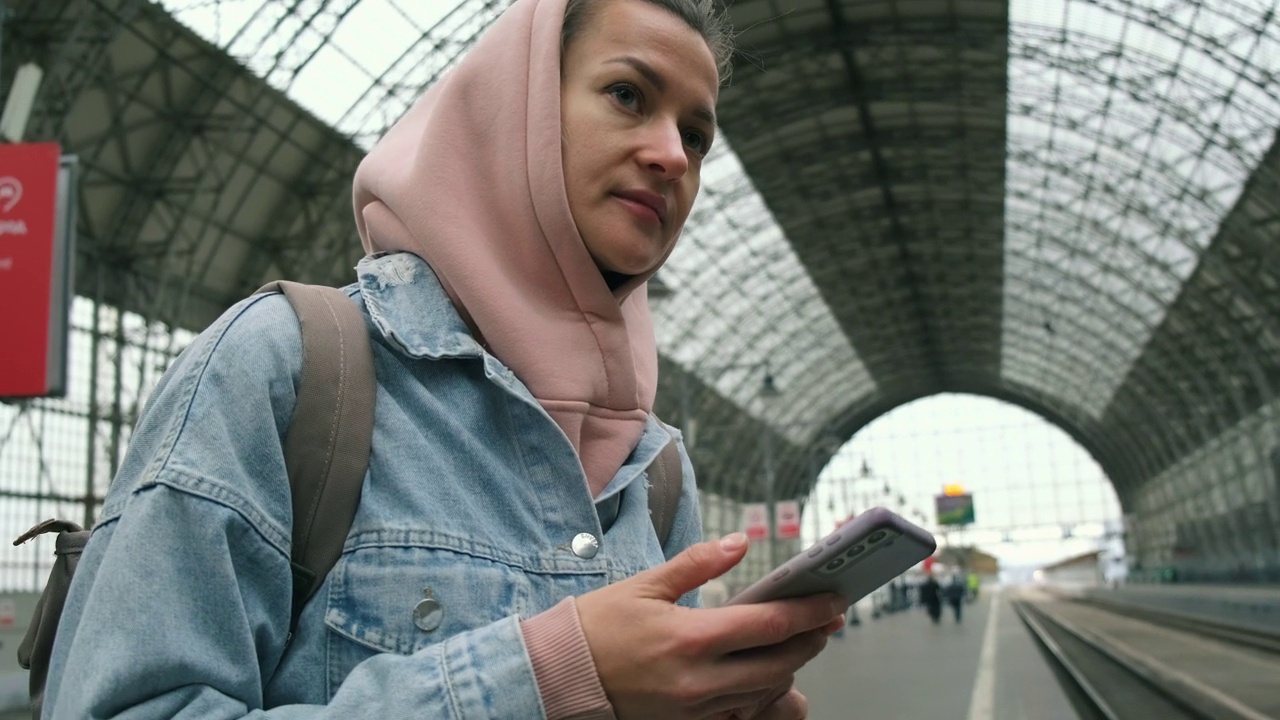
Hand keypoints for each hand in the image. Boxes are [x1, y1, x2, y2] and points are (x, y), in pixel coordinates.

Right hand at [575, 533, 847, 719]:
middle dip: (810, 641)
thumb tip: (739, 543)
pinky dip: (759, 691)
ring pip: (763, 691)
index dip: (809, 612)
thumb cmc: (597, 626)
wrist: (559, 675)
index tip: (834, 600)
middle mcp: (699, 679)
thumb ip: (698, 564)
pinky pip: (739, 711)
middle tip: (828, 620)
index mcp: (691, 638)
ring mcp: (695, 708)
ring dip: (788, 666)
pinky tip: (764, 670)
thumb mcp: (646, 584)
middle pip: (779, 663)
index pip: (769, 625)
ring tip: (801, 640)